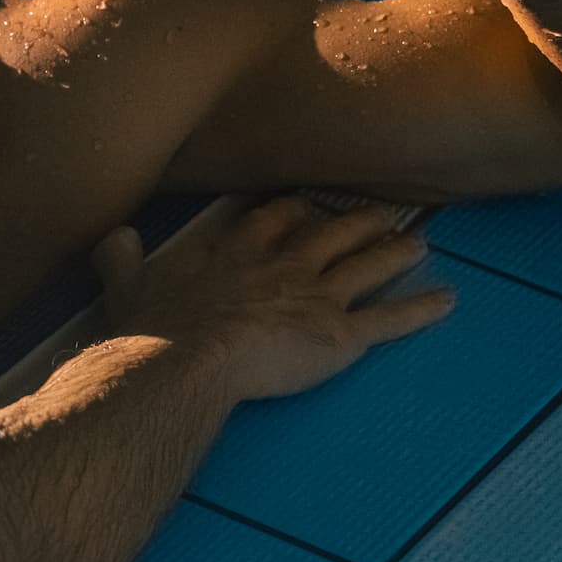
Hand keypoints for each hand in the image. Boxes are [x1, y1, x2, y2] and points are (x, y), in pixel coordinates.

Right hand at [89, 195, 453, 401]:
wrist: (181, 359)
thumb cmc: (153, 331)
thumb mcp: (126, 286)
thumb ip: (121, 258)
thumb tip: (113, 237)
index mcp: (232, 253)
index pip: (270, 221)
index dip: (291, 212)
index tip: (304, 203)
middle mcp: (280, 265)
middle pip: (326, 232)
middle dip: (354, 220)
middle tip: (378, 209)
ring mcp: (314, 297)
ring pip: (363, 265)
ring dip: (392, 251)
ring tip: (418, 240)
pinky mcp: (338, 335)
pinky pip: (388, 320)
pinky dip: (421, 310)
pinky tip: (448, 299)